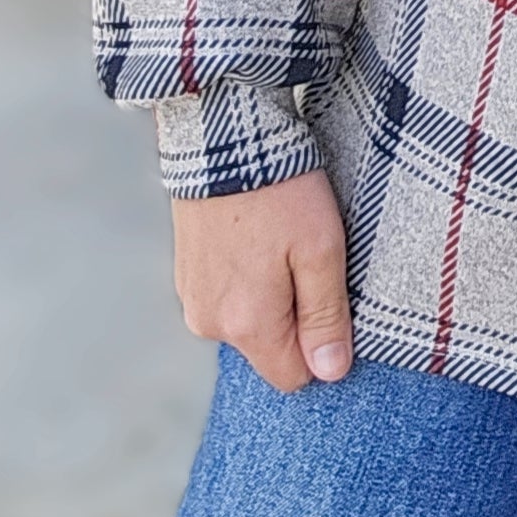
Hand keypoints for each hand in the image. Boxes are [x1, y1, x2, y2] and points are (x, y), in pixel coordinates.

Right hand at [171, 167, 351, 392]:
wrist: (224, 140)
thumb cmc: (280, 193)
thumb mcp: (321, 250)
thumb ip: (326, 316)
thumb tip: (330, 372)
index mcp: (246, 325)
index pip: (293, 377)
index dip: (320, 344)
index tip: (328, 295)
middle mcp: (210, 324)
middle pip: (269, 349)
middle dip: (294, 316)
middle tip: (305, 259)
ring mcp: (192, 299)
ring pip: (248, 322)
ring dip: (268, 295)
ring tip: (278, 241)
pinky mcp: (186, 276)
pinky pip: (226, 297)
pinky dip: (245, 277)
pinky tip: (255, 236)